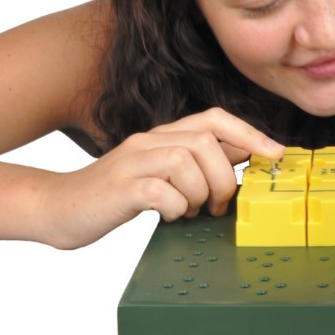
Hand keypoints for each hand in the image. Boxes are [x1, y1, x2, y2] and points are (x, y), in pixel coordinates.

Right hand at [43, 108, 283, 248]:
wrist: (57, 207)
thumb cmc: (113, 196)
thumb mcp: (158, 173)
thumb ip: (194, 163)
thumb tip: (241, 159)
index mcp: (161, 136)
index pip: (213, 118)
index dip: (249, 133)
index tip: (276, 154)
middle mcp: (147, 141)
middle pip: (205, 142)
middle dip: (224, 177)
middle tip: (218, 205)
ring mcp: (131, 162)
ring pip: (186, 163)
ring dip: (199, 194)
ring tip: (189, 212)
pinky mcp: (119, 188)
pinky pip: (162, 192)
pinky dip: (175, 208)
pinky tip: (168, 216)